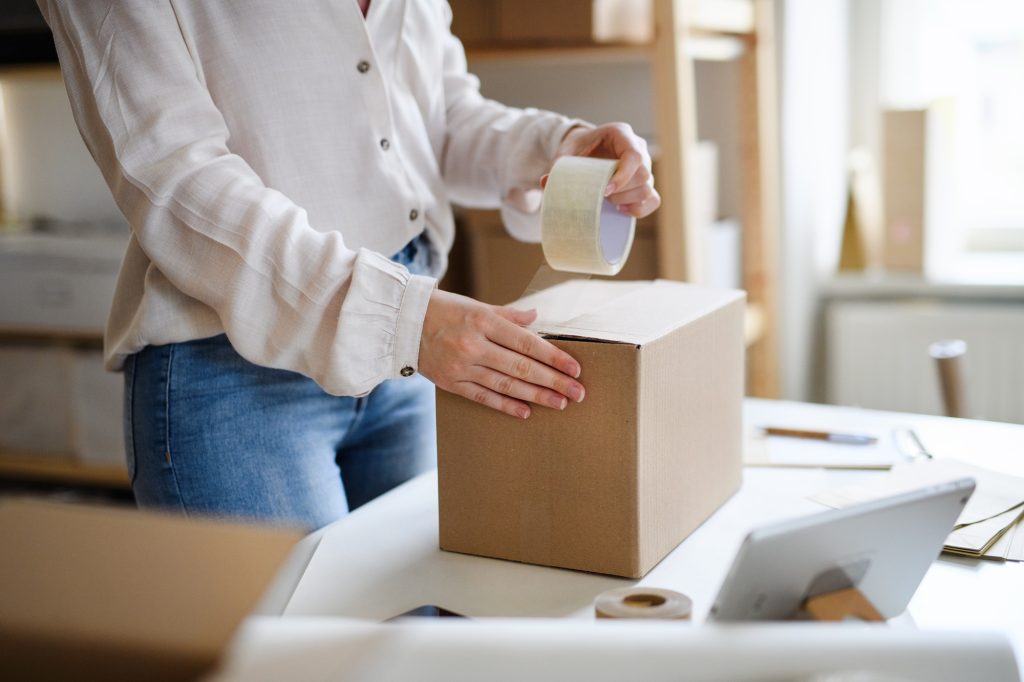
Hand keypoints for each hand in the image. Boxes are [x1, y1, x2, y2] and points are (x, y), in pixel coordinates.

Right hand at [418, 289, 584, 418]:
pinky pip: (484, 397)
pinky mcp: (452, 383)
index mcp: (484, 321)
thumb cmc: (445, 310)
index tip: (575, 368)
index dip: (554, 357)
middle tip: (577, 392)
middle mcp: (474, 345)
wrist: (403, 323)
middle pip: (521, 368)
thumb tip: (536, 318)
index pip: (527, 343)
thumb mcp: (477, 306)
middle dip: (553, 381)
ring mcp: (462, 367)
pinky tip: (526, 411)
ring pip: (506, 385)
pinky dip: (506, 405)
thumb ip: (508, 315)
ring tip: (559, 403)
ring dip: (536, 396)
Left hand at [542, 122, 660, 218]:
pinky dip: (639, 209)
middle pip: (644, 175)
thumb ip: (558, 166)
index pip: (634, 156)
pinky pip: (653, 200)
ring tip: (608, 200)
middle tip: (601, 195)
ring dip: (627, 200)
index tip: (604, 191)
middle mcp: (638, 149)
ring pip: (648, 189)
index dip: (623, 176)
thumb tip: (545, 182)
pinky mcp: (645, 184)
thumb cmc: (578, 149)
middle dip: (621, 191)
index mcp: (621, 134)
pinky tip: (621, 210)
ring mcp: (645, 167)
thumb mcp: (566, 152)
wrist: (587, 150)